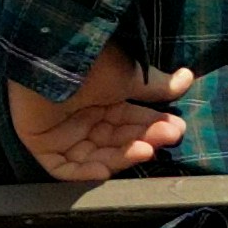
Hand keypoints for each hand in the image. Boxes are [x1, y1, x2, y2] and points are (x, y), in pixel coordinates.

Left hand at [8, 51, 200, 189]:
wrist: (55, 54)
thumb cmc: (92, 62)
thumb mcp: (130, 76)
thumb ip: (155, 86)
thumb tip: (188, 78)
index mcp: (98, 100)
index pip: (127, 121)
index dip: (151, 126)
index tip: (176, 128)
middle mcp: (80, 117)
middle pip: (114, 140)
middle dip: (142, 139)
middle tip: (168, 136)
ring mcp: (60, 132)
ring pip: (94, 155)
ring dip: (121, 155)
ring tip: (147, 149)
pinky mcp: (39, 142)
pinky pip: (62, 167)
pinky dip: (83, 172)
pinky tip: (105, 170)